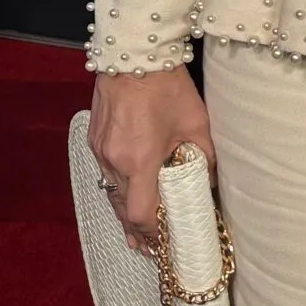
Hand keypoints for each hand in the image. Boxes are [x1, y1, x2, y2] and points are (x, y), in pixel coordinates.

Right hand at [88, 67, 213, 257]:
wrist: (134, 55)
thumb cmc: (168, 86)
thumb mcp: (197, 123)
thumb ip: (205, 157)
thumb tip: (211, 182)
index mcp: (140, 159)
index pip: (142, 214)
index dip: (154, 234)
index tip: (165, 244)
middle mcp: (115, 160)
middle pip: (123, 210)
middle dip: (138, 232)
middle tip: (152, 250)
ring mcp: (101, 151)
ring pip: (111, 194)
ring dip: (126, 214)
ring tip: (139, 236)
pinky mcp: (95, 141)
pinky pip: (106, 175)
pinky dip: (117, 191)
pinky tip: (127, 197)